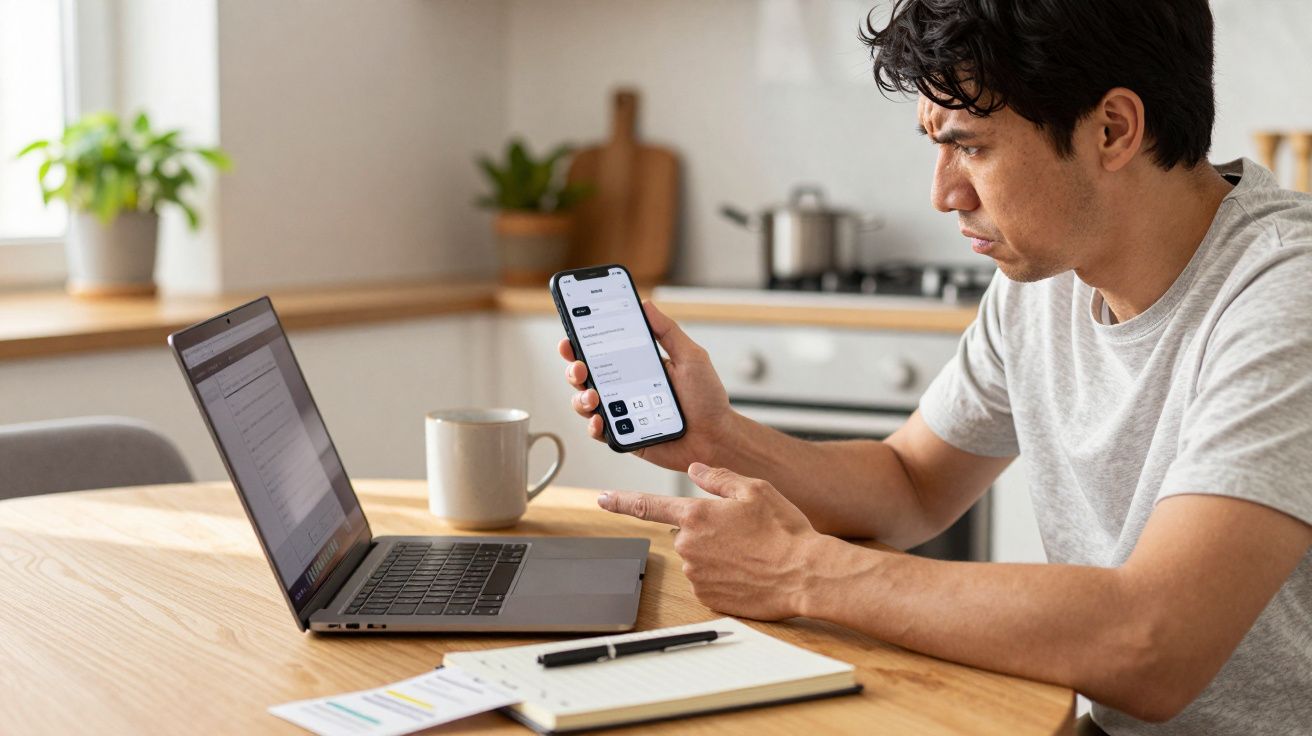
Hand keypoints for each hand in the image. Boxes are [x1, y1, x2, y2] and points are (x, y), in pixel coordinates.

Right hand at [558, 301, 736, 470]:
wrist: (717, 437)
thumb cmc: (707, 399)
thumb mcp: (691, 358)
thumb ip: (668, 332)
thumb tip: (646, 303)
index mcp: (636, 366)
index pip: (601, 350)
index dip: (580, 342)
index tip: (570, 335)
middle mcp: (624, 388)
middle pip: (585, 376)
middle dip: (574, 369)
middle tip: (579, 367)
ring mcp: (622, 412)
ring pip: (585, 403)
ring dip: (580, 398)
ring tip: (593, 396)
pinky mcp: (624, 436)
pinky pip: (599, 431)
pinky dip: (593, 426)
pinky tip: (600, 420)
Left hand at [598, 462, 822, 620]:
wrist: (805, 574)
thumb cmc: (784, 531)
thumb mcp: (755, 489)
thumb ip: (718, 477)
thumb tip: (696, 470)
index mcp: (695, 514)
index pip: (647, 505)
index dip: (621, 500)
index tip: (602, 498)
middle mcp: (689, 545)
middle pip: (686, 532)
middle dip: (706, 530)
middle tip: (743, 532)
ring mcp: (696, 574)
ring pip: (697, 557)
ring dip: (716, 553)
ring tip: (752, 553)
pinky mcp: (708, 597)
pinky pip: (708, 581)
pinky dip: (723, 575)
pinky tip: (748, 571)